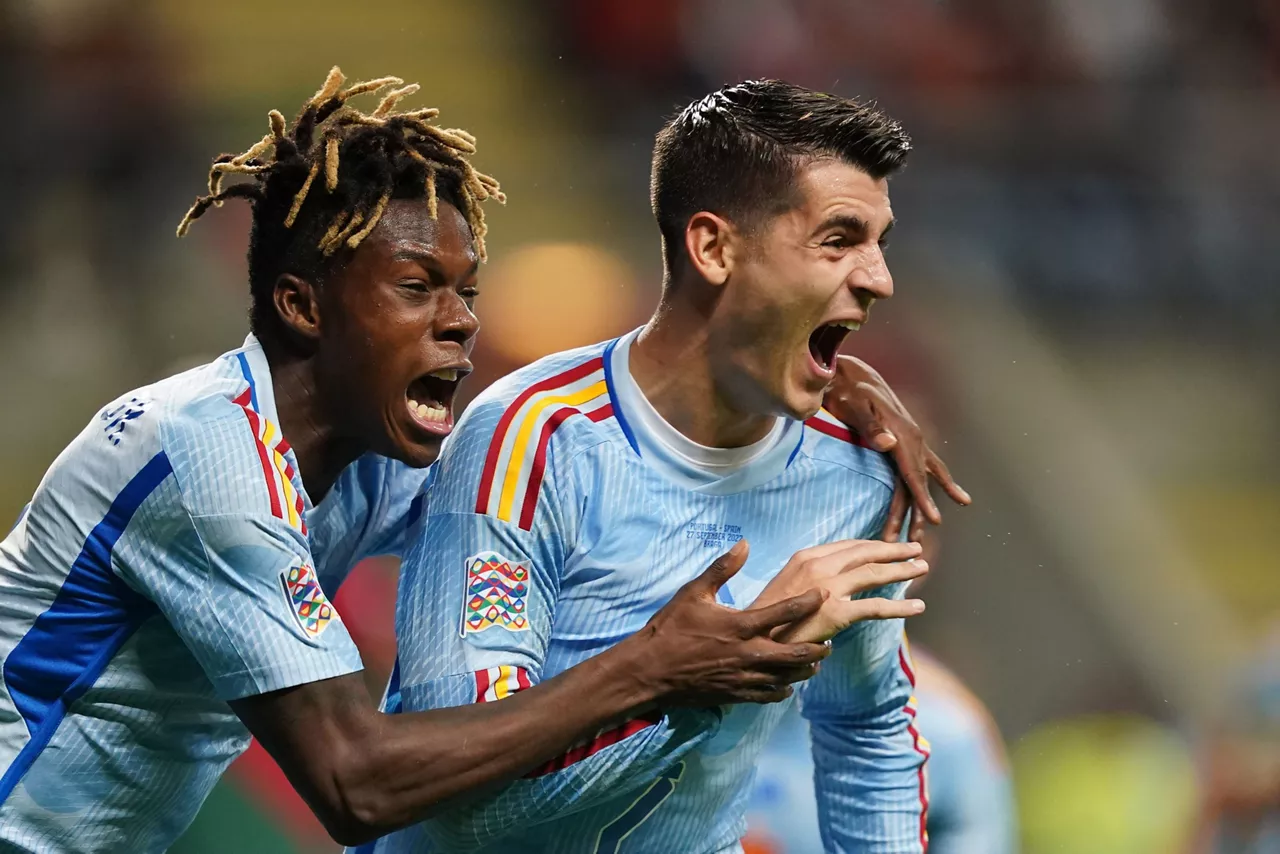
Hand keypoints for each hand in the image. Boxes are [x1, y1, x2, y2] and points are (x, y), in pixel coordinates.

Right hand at [630, 540, 832, 706]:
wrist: (650, 670)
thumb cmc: (671, 627)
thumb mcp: (694, 592)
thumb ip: (723, 568)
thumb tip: (745, 544)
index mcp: (741, 625)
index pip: (785, 611)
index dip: (809, 602)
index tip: (823, 595)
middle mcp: (748, 653)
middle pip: (796, 653)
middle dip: (818, 647)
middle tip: (829, 640)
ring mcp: (744, 678)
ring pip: (787, 678)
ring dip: (805, 669)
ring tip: (816, 661)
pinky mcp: (737, 695)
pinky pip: (769, 696)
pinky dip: (783, 689)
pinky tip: (788, 684)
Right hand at [750, 539, 927, 643]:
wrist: (755, 639)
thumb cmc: (768, 616)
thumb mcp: (785, 582)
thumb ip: (809, 574)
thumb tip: (834, 576)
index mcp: (806, 557)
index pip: (849, 545)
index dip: (873, 545)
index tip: (890, 545)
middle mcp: (819, 567)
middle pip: (866, 553)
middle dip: (894, 550)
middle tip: (916, 549)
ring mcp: (828, 588)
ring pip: (875, 574)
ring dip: (903, 570)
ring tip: (922, 568)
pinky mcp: (836, 613)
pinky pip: (875, 607)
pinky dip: (900, 606)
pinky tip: (917, 607)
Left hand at [823, 355, 971, 541]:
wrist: (852, 375)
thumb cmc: (849, 390)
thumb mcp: (854, 405)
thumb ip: (869, 425)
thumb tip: (888, 443)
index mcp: (901, 434)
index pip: (913, 473)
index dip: (923, 498)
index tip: (933, 519)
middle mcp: (912, 439)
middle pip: (918, 483)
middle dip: (918, 514)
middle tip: (916, 542)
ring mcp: (911, 441)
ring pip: (921, 480)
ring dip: (920, 508)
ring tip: (922, 537)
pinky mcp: (905, 441)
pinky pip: (924, 468)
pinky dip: (937, 483)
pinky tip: (956, 496)